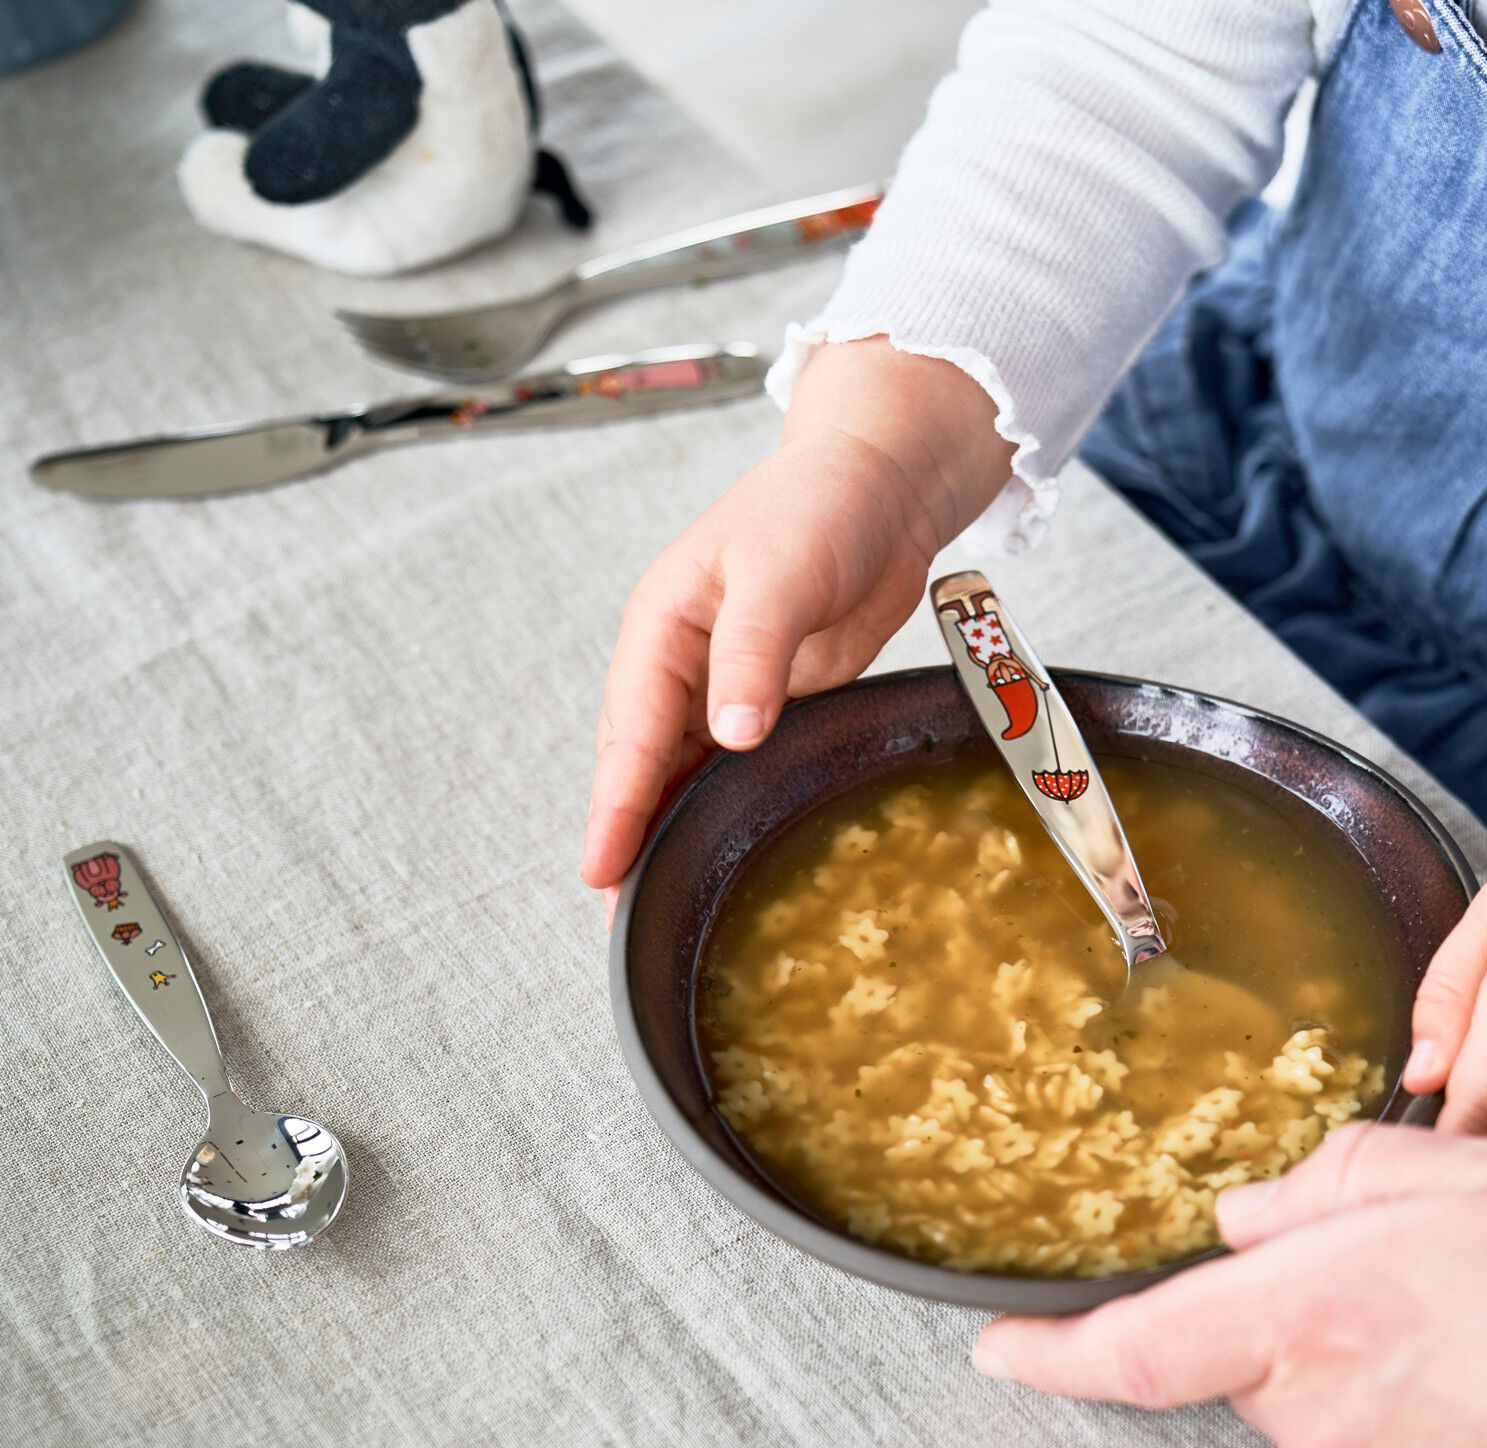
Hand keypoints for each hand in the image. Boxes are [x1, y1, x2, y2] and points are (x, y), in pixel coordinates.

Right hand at [579, 340, 1012, 893]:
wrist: (885, 485)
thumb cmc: (821, 504)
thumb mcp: (780, 572)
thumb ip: (754, 652)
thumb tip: (728, 734)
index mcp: (663, 627)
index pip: (628, 733)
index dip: (614, 806)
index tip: (600, 869)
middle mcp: (684, 662)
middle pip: (643, 765)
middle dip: (629, 837)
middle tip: (619, 923)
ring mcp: (728, 685)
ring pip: (686, 772)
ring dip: (674, 833)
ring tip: (660, 909)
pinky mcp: (776, 700)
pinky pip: (742, 766)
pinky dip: (727, 808)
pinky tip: (725, 853)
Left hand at [973, 1126, 1486, 1447]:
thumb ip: (1358, 1179)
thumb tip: (1269, 1210)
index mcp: (1323, 1317)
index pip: (1138, 1347)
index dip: (1056, 1348)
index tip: (1002, 1346)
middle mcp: (1332, 1439)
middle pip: (1276, 1370)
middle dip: (1332, 1322)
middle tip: (1465, 1281)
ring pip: (1352, 1434)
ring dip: (1411, 1387)